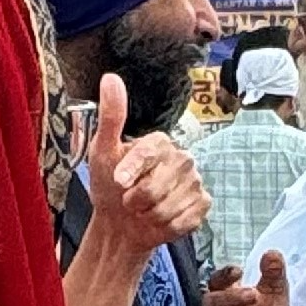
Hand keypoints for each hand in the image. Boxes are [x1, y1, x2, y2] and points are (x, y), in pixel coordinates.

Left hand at [81, 74, 206, 269]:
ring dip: (149, 215)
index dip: (132, 170)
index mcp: (161, 142)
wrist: (120, 223)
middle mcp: (182, 158)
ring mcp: (195, 182)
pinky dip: (166, 226)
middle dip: (136, 199)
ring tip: (143, 210)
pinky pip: (184, 220)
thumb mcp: (103, 150)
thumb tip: (111, 78)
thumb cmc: (110, 186)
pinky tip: (159, 220)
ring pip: (169, 206)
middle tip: (129, 199)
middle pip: (157, 185)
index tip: (119, 182)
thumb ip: (111, 116)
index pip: (150, 152)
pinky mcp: (202, 204)